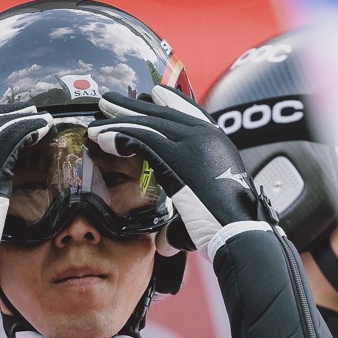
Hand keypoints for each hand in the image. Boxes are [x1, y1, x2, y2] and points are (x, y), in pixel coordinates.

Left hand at [88, 86, 274, 257]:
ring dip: (119, 119)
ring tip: (98, 117)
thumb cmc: (226, 229)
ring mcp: (193, 142)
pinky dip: (117, 136)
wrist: (239, 232)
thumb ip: (181, 220)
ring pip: (147, 122)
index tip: (151, 96)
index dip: (168, 103)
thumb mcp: (204, 211)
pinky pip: (139, 138)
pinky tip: (101, 138)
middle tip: (112, 101)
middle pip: (164, 112)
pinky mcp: (176, 154)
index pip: (190, 113)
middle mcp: (207, 136)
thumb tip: (164, 241)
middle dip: (135, 107)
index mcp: (218, 143)